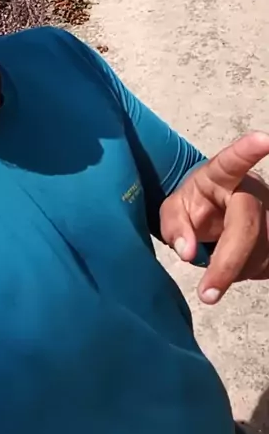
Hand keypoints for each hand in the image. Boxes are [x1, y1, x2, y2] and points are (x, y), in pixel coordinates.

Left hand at [160, 132, 268, 304]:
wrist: (214, 211)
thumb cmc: (194, 205)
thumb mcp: (173, 211)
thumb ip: (174, 227)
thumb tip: (187, 252)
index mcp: (220, 175)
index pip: (233, 161)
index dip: (248, 150)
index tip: (264, 139)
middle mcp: (252, 189)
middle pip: (248, 226)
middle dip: (228, 263)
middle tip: (207, 294)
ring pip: (263, 249)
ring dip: (239, 270)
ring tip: (219, 265)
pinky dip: (253, 272)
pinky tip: (240, 265)